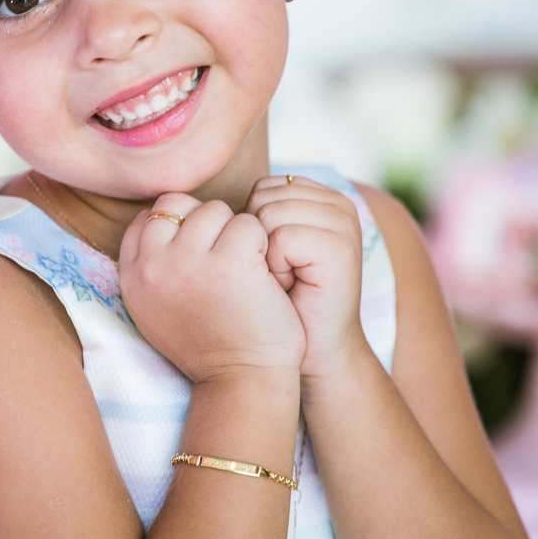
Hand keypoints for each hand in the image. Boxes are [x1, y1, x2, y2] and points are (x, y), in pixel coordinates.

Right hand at [119, 193, 305, 384]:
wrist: (240, 383)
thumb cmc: (207, 344)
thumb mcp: (155, 307)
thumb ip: (149, 263)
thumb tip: (159, 215)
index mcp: (131, 275)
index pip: (150, 215)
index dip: (180, 226)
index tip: (200, 256)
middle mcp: (153, 265)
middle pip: (181, 204)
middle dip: (207, 225)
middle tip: (224, 264)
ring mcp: (189, 261)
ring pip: (217, 210)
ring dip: (236, 234)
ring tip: (243, 272)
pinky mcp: (230, 262)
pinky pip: (249, 225)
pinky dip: (262, 245)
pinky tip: (261, 276)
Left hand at [244, 176, 365, 382]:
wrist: (314, 352)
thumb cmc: (279, 304)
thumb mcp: (265, 247)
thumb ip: (253, 212)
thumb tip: (194, 198)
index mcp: (323, 197)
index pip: (263, 187)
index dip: (251, 227)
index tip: (271, 260)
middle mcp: (339, 203)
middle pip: (264, 197)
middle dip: (255, 239)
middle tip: (276, 275)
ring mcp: (344, 223)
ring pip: (269, 214)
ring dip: (264, 255)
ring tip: (281, 281)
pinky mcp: (340, 246)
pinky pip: (282, 238)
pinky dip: (276, 268)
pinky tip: (288, 288)